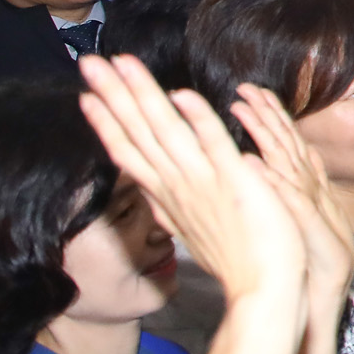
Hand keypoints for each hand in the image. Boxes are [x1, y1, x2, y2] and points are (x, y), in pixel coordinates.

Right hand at [77, 55, 308, 309]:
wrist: (265, 290)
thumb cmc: (237, 260)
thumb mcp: (194, 230)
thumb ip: (173, 206)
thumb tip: (156, 194)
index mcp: (169, 196)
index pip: (130, 152)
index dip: (108, 122)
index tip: (88, 96)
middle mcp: (178, 186)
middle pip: (137, 133)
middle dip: (112, 95)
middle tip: (88, 62)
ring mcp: (203, 183)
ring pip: (165, 130)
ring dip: (142, 94)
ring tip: (120, 63)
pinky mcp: (234, 182)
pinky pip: (213, 145)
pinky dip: (198, 120)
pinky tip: (180, 94)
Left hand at [231, 85, 353, 310]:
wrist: (322, 294)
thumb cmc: (305, 258)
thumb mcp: (296, 215)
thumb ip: (288, 186)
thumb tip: (269, 160)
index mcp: (303, 185)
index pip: (286, 142)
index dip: (271, 114)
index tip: (250, 91)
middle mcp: (308, 189)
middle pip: (289, 143)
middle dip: (268, 112)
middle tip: (247, 88)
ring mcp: (310, 205)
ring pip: (288, 161)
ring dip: (267, 134)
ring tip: (246, 111)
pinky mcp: (310, 226)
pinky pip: (290, 199)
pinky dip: (272, 180)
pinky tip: (253, 164)